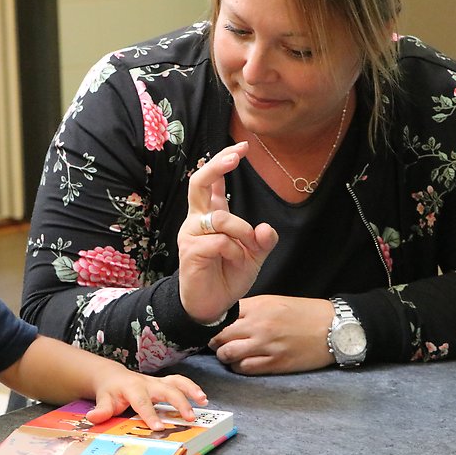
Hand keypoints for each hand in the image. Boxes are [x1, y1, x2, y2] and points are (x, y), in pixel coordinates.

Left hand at [85, 368, 208, 430]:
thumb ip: (101, 410)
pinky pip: (180, 382)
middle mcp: (147, 383)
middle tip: (189, 418)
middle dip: (179, 402)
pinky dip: (192, 388)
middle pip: (166, 389)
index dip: (150, 414)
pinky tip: (202, 399)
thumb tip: (92, 418)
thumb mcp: (103, 400)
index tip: (159, 427)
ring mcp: (157, 382)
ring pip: (176, 381)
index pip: (142, 401)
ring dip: (191, 390)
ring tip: (203, 401)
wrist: (113, 377)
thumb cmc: (110, 392)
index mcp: (132, 388)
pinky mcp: (164, 383)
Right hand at [179, 141, 277, 323]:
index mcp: (211, 217)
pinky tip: (236, 263)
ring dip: (241, 231)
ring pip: (219, 218)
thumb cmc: (228, 276)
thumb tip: (265, 227)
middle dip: (216, 166)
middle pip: (198, 183)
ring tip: (247, 251)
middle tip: (235, 156)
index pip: (212, 183)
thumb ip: (263, 240)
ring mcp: (191, 235)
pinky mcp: (190, 251)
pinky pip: (219, 241)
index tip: (242, 148)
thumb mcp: (254, 256)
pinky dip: (235, 252)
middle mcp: (197, 221)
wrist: (211, 306)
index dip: (223, 162)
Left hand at [208, 295, 335, 374]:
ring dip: (224, 356)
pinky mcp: (275, 363)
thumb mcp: (275, 301)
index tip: (211, 328)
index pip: (221, 315)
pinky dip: (238, 367)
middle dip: (214, 341)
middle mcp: (258, 325)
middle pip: (219, 336)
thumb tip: (227, 318)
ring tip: (227, 354)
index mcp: (258, 307)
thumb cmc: (305, 313)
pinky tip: (242, 363)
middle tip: (216, 343)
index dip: (213, 323)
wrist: (334, 328)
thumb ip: (250, 309)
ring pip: (227, 354)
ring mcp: (266, 345)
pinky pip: (245, 368)